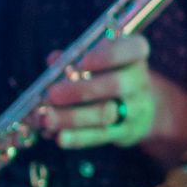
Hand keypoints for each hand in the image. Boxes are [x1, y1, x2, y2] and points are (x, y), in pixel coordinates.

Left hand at [39, 34, 156, 148]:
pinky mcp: (125, 132)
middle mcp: (139, 81)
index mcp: (135, 54)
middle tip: (53, 94)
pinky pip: (101, 135)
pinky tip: (58, 136)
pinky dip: (77, 137)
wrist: (138, 106)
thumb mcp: (98, 58)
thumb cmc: (107, 72)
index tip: (83, 61)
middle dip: (81, 90)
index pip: (134, 49)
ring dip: (72, 118)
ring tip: (46, 119)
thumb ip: (75, 56)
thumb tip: (54, 60)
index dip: (109, 56)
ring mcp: (136, 109)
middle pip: (116, 85)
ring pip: (105, 114)